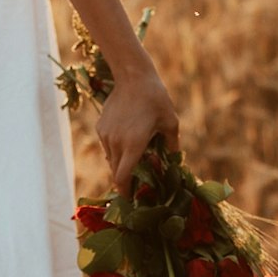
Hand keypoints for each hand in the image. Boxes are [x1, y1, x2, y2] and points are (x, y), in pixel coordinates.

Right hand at [96, 64, 180, 196]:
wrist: (133, 77)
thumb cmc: (156, 99)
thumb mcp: (170, 123)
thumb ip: (172, 147)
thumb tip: (176, 164)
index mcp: (134, 145)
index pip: (123, 178)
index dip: (125, 192)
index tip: (131, 199)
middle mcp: (116, 142)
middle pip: (116, 171)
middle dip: (125, 179)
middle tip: (138, 182)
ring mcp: (106, 135)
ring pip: (111, 159)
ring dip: (121, 163)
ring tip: (135, 157)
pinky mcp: (101, 127)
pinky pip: (107, 146)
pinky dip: (116, 149)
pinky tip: (128, 138)